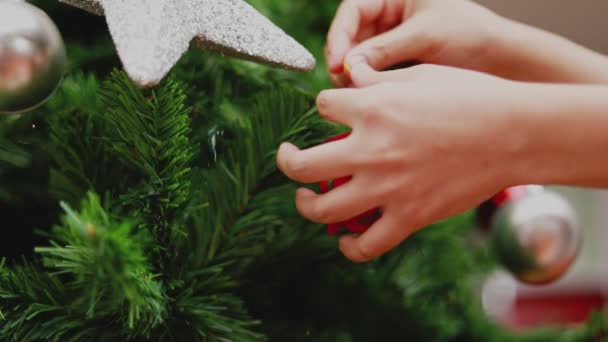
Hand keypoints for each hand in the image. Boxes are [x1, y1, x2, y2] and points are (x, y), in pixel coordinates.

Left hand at [277, 65, 524, 261]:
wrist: (513, 134)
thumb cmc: (470, 97)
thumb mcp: (418, 76)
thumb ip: (376, 81)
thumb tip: (350, 80)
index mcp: (370, 110)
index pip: (321, 107)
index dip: (325, 106)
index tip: (336, 110)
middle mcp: (369, 151)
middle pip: (301, 165)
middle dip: (287, 161)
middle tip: (288, 158)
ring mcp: (386, 190)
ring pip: (322, 210)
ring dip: (306, 204)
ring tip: (306, 198)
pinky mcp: (408, 218)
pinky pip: (366, 246)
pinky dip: (349, 248)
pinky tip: (344, 240)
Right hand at [325, 0, 508, 86]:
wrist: (501, 61)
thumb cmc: (471, 35)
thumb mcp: (425, 36)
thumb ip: (385, 48)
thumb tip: (347, 64)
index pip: (354, 10)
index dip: (340, 35)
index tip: (337, 61)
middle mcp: (390, 15)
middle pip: (351, 34)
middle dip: (344, 57)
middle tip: (343, 80)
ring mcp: (393, 40)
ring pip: (358, 55)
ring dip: (353, 72)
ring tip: (356, 90)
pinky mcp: (398, 63)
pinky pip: (372, 71)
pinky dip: (367, 83)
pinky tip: (368, 95)